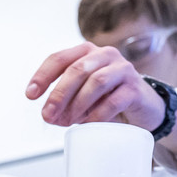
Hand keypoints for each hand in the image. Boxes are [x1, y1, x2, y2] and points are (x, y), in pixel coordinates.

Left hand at [26, 42, 164, 128]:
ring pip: (97, 81)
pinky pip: (114, 100)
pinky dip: (98, 114)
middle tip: (48, 115)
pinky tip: (89, 124)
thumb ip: (66, 101)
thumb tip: (49, 116)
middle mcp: (105, 55)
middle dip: (59, 94)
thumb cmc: (110, 97)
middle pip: (77, 69)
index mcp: (87, 52)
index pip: (59, 58)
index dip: (42, 76)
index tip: (30, 95)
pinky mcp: (136, 88)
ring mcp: (123, 70)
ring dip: (78, 104)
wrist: (146, 107)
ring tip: (68, 121)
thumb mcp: (84, 94)